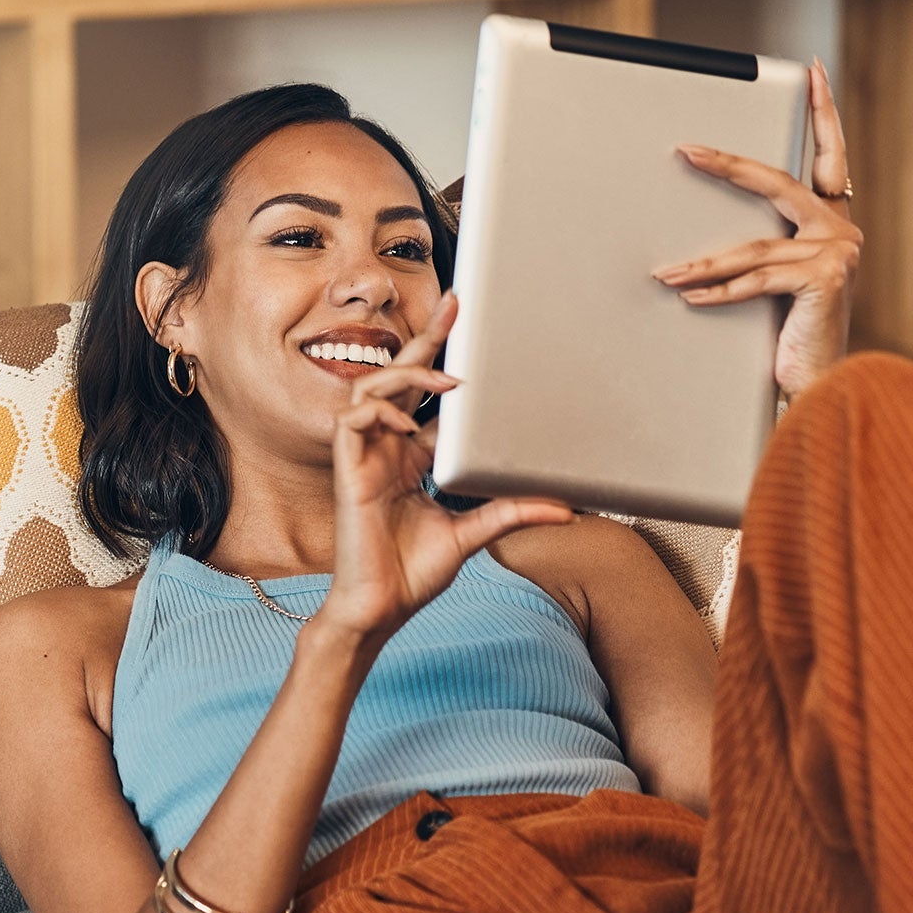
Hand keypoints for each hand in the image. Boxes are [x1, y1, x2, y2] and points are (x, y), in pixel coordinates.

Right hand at [318, 291, 572, 641]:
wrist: (382, 607)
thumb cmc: (413, 572)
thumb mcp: (472, 533)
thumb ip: (510, 512)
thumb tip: (564, 508)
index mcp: (411, 458)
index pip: (426, 398)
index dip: (444, 362)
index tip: (469, 330)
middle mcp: (386, 449)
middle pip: (399, 377)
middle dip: (425, 340)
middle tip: (454, 305)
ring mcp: (364, 457)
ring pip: (372, 388)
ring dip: (407, 376)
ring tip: (445, 382)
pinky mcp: (347, 470)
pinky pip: (353, 419)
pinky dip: (380, 411)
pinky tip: (406, 423)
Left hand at [654, 57, 859, 399]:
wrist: (820, 383)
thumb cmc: (792, 332)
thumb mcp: (779, 281)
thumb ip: (763, 248)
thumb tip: (702, 233)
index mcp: (832, 220)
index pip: (830, 155)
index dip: (824, 112)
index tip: (815, 71)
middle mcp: (841, 230)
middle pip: (777, 185)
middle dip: (728, 167)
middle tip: (687, 151)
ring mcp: (838, 254)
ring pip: (754, 246)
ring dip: (703, 262)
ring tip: (665, 272)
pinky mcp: (825, 280)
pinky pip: (756, 280)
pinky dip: (718, 290)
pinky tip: (688, 295)